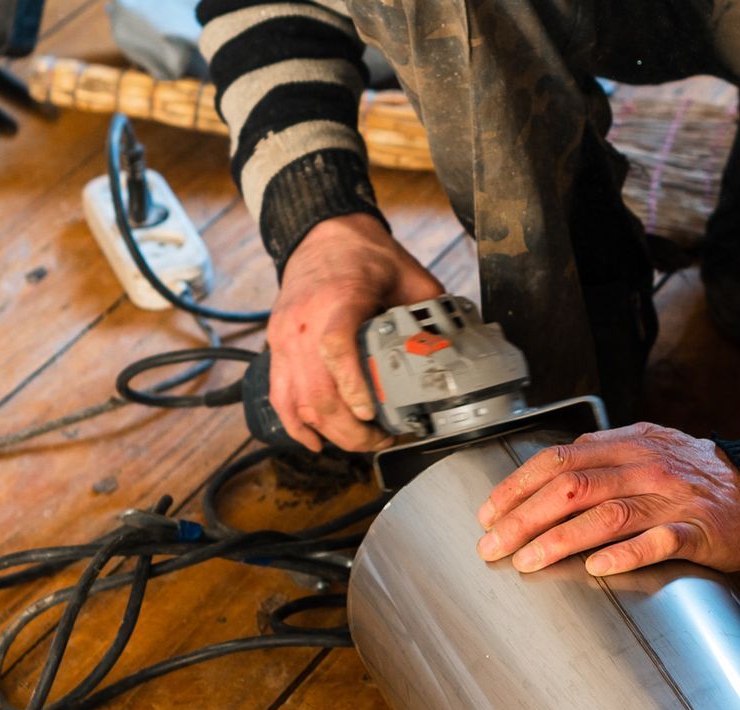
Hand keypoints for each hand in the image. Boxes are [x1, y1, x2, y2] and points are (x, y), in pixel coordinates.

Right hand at [266, 214, 444, 452]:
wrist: (321, 236)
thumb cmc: (363, 254)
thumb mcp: (407, 273)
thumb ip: (431, 307)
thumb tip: (461, 339)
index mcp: (338, 300)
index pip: (334, 346)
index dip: (351, 385)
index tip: (371, 412)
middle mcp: (304, 323)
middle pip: (316, 390)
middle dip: (350, 428)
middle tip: (382, 439)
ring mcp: (286, 339)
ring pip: (298, 401)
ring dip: (330, 432)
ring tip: (361, 440)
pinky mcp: (278, 347)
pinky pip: (279, 396)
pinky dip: (295, 425)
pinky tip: (315, 442)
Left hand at [476, 423, 739, 575]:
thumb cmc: (703, 477)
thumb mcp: (651, 448)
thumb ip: (605, 456)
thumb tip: (549, 472)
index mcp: (629, 445)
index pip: (558, 460)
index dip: (517, 486)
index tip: (489, 514)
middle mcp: (646, 467)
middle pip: (571, 488)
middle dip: (523, 518)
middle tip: (492, 546)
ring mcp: (672, 499)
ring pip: (605, 515)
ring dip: (559, 539)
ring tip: (527, 560)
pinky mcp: (698, 531)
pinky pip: (658, 541)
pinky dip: (625, 555)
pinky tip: (597, 568)